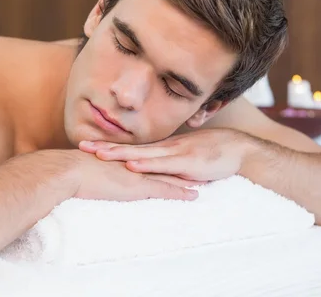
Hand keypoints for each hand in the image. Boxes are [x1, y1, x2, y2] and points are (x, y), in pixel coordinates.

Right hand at [59, 150, 199, 201]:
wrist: (68, 171)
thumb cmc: (70, 172)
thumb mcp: (85, 171)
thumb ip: (93, 173)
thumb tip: (92, 178)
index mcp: (121, 161)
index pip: (146, 161)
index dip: (162, 161)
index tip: (176, 162)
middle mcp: (133, 164)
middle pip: (163, 165)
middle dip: (181, 166)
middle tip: (199, 166)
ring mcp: (137, 174)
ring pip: (168, 175)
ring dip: (187, 178)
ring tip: (205, 179)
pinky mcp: (137, 186)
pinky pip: (164, 189)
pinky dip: (180, 191)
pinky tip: (194, 195)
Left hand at [79, 128, 250, 181]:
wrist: (239, 149)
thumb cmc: (214, 154)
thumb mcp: (187, 160)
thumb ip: (171, 165)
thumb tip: (154, 174)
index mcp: (164, 148)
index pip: (132, 147)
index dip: (111, 146)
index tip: (89, 146)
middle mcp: (165, 148)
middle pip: (130, 148)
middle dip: (106, 147)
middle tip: (82, 146)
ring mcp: (175, 154)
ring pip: (142, 154)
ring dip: (120, 154)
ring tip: (99, 154)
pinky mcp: (186, 162)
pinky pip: (163, 164)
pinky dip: (147, 165)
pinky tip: (132, 166)